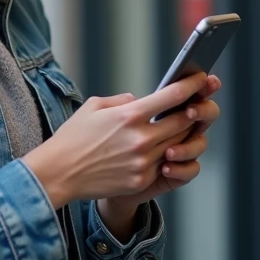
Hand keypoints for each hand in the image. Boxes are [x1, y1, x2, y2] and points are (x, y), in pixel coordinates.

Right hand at [23, 72, 210, 209]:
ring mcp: (143, 162)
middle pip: (183, 122)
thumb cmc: (73, 136)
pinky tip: (163, 149)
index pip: (172, 96)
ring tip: (182, 125)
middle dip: (193, 111)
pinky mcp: (141, 180)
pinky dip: (167, 155)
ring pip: (177, 145)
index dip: (191, 85)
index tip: (200, 78)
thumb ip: (121, 100)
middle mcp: (141, 139)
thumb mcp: (94, 106)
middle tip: (197, 103)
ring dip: (182, 134)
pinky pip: (164, 165)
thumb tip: (139, 100)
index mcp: (129, 115)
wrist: (59, 173)